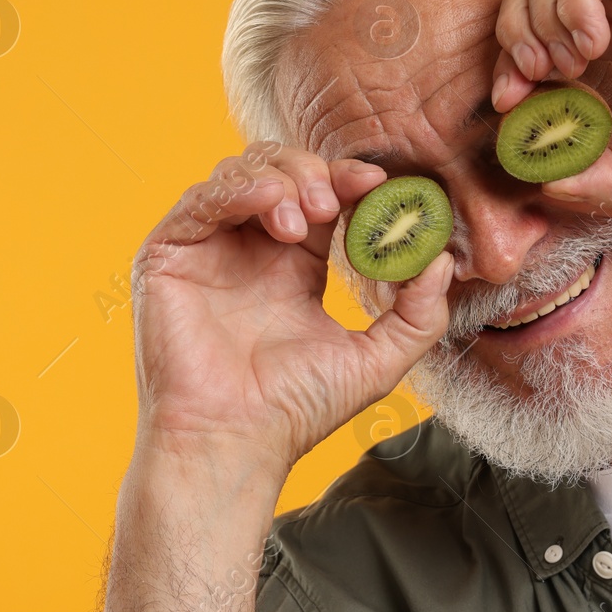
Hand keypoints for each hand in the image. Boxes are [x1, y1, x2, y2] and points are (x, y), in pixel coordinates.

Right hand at [131, 143, 454, 477]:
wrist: (233, 441)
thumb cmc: (294, 411)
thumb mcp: (376, 360)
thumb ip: (418, 314)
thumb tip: (443, 259)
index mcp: (293, 266)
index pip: (322, 196)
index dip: (348, 179)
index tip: (377, 182)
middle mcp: (248, 249)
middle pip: (280, 171)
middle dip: (313, 172)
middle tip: (336, 200)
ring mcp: (206, 249)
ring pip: (240, 173)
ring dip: (280, 179)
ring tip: (306, 216)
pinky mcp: (168, 254)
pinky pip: (199, 199)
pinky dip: (237, 189)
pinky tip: (271, 205)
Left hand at [491, 0, 611, 208]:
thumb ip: (606, 172)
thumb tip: (545, 185)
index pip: (530, 21)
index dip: (507, 59)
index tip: (510, 104)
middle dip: (509, 35)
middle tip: (527, 84)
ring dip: (537, 18)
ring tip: (567, 66)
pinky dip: (571, 3)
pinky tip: (593, 47)